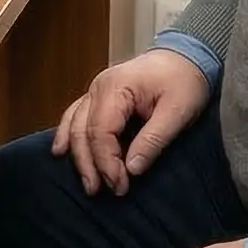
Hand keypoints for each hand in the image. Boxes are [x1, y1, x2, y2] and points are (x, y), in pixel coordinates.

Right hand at [50, 48, 209, 196]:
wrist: (186, 56)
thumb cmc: (185, 81)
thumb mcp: (179, 111)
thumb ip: (154, 139)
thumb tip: (132, 168)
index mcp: (117, 88)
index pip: (101, 131)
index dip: (107, 162)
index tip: (121, 185)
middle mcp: (99, 87)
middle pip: (83, 131)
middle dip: (91, 165)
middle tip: (104, 191)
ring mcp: (95, 90)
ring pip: (75, 125)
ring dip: (78, 156)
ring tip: (88, 183)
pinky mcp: (98, 96)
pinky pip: (75, 116)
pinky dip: (68, 135)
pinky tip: (61, 151)